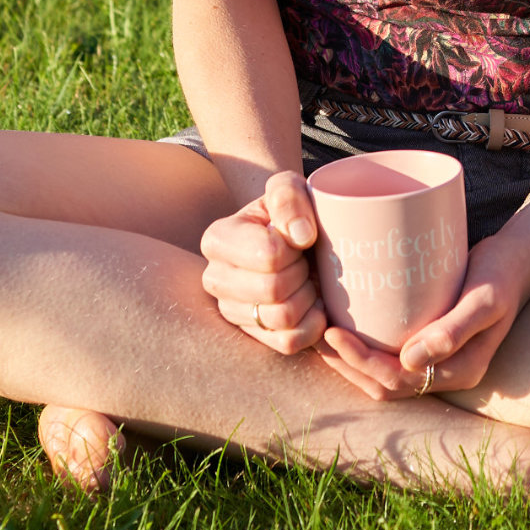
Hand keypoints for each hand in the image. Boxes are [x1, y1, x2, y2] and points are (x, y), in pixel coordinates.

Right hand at [199, 171, 326, 354]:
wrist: (292, 237)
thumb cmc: (289, 212)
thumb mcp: (288, 187)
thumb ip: (288, 196)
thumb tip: (300, 236)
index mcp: (217, 239)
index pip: (268, 254)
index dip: (295, 247)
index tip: (299, 238)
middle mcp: (215, 279)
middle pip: (274, 290)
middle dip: (302, 274)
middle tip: (306, 261)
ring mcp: (231, 311)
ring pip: (282, 318)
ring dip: (308, 298)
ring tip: (308, 280)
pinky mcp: (252, 335)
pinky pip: (288, 342)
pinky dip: (312, 325)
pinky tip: (314, 305)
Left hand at [318, 236, 524, 400]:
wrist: (516, 260)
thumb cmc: (501, 274)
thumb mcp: (485, 299)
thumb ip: (454, 330)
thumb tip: (410, 361)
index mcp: (460, 370)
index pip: (398, 381)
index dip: (361, 362)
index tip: (332, 331)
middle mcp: (445, 373)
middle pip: (385, 384)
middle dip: (347, 365)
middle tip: (316, 333)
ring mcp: (437, 361)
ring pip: (384, 375)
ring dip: (350, 362)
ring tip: (320, 333)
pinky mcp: (428, 342)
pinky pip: (390, 356)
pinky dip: (363, 348)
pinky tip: (344, 325)